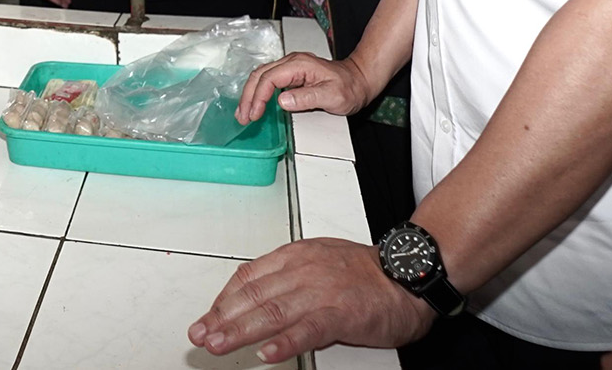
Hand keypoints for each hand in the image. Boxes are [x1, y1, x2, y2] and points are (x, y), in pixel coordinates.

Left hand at [188, 238, 432, 361]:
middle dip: (223, 317)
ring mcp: (323, 291)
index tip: (209, 317)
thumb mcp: (319, 261)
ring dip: (241, 330)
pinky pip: (309, 329)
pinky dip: (286, 342)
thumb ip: (288, 278)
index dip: (225, 300)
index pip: (249, 277)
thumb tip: (256, 300)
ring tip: (220, 344)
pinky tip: (268, 354)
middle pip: (254, 295)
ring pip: (273, 312)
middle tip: (202, 334)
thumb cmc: (366, 273)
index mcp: (296, 256)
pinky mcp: (342, 313)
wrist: (409, 274)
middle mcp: (304, 270)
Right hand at [236, 51, 371, 123]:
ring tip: (244, 113)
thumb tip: (282, 100)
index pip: (269, 79)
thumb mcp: (332, 96)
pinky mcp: (291, 74)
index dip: (259, 97)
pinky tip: (254, 103)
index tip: (254, 114)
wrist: (359, 80)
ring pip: (261, 76)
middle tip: (243, 117)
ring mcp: (291, 67)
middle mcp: (292, 62)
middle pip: (260, 75)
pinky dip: (257, 92)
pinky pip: (268, 80)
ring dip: (250, 94)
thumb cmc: (349, 87)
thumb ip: (307, 98)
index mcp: (300, 64)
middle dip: (248, 97)